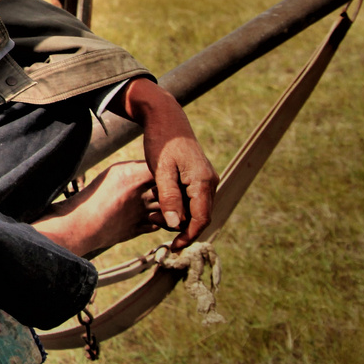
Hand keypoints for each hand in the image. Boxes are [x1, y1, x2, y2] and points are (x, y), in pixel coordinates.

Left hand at [114, 78, 215, 248]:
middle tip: (155, 225)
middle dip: (180, 227)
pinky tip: (161, 204)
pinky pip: (192, 198)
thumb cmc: (161, 141)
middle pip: (200, 216)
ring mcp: (205, 179)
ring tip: (153, 215)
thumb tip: (176, 224)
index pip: (201, 219)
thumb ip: (169, 197)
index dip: (188, 235)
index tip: (174, 246)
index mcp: (203, 182)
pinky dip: (179, 206)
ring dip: (179, 217)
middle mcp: (209, 182)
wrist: (165, 117)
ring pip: (196, 208)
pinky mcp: (197, 176)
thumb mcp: (160, 170)